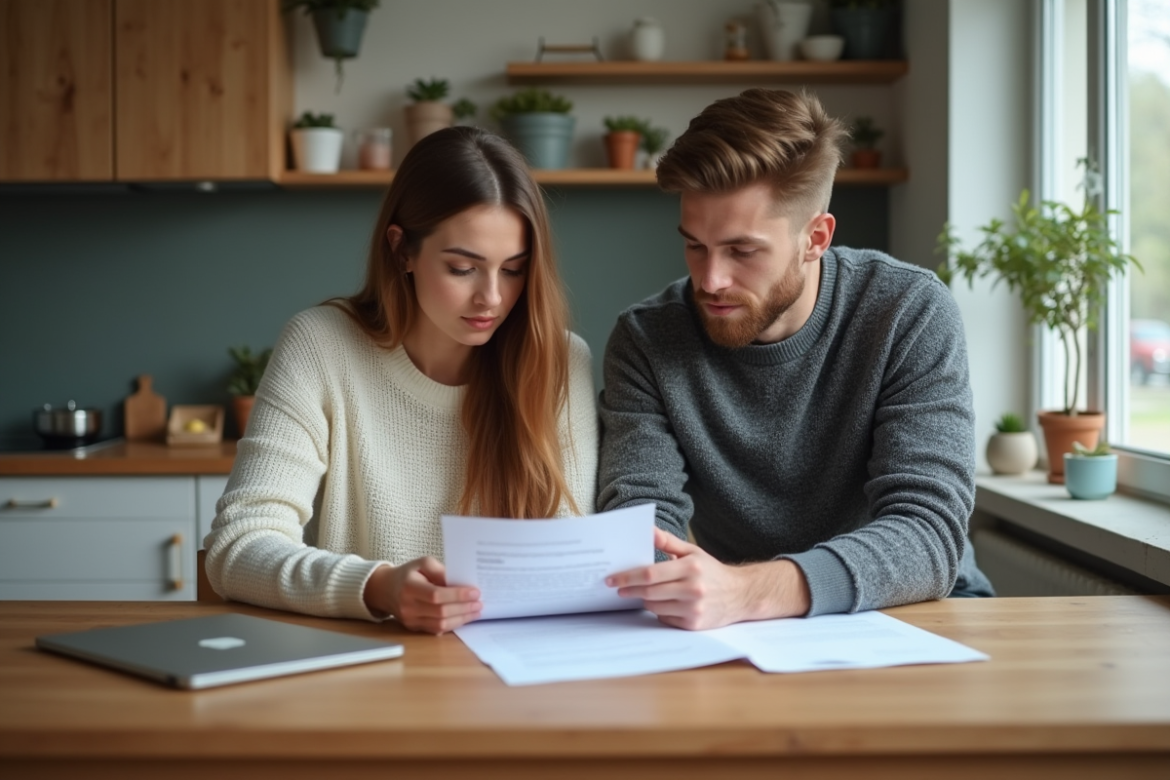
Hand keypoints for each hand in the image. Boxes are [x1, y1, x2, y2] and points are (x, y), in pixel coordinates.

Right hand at [364, 557, 481, 633]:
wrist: (385, 589)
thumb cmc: (408, 574)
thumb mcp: (422, 563)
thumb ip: (440, 571)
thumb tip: (459, 583)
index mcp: (409, 587)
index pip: (436, 595)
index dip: (457, 595)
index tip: (475, 592)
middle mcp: (408, 606)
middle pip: (441, 612)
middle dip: (463, 608)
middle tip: (479, 603)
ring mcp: (410, 620)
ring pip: (440, 624)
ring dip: (461, 619)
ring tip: (475, 611)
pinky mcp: (414, 627)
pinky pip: (436, 630)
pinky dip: (452, 624)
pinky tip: (463, 617)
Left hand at [605, 528, 809, 629]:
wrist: (740, 595)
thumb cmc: (712, 571)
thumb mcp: (693, 552)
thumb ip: (668, 542)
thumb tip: (647, 531)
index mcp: (691, 568)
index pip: (650, 574)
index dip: (628, 577)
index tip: (613, 579)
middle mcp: (693, 589)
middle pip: (649, 592)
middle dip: (629, 590)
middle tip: (617, 588)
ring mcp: (694, 609)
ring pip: (654, 607)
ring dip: (645, 600)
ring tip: (644, 593)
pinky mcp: (693, 624)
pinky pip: (665, 618)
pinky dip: (660, 611)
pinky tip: (664, 603)